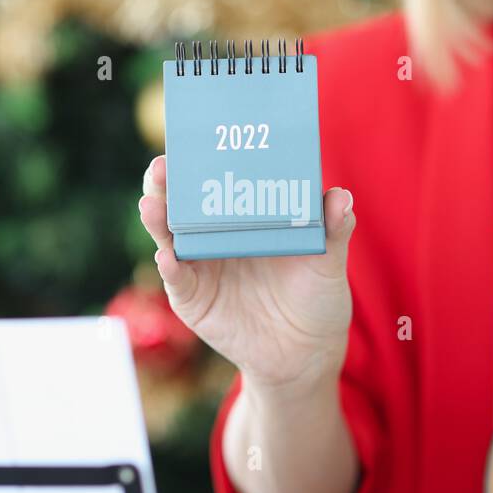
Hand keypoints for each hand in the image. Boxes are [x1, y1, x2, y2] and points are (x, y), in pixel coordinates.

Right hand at [138, 155, 356, 393]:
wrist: (304, 353)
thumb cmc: (316, 298)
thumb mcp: (328, 263)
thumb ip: (333, 230)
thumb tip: (341, 198)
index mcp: (246, 216)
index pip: (217, 179)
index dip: (203, 159)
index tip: (196, 139)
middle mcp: (216, 235)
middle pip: (182, 201)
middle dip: (167, 182)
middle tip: (163, 166)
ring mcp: (200, 265)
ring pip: (169, 235)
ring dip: (158, 218)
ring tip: (151, 204)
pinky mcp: (193, 298)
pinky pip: (177, 279)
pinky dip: (170, 267)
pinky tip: (167, 256)